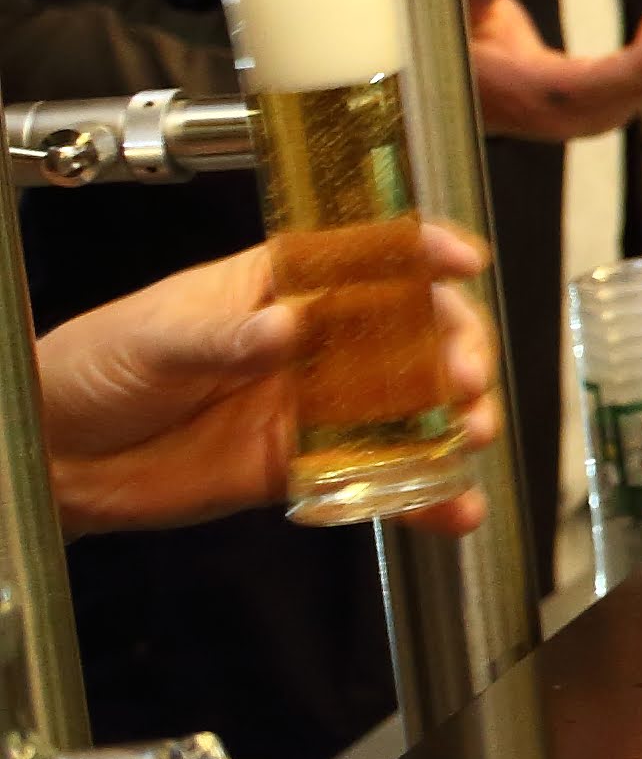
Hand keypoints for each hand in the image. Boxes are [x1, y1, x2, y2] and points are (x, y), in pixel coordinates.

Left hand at [37, 232, 499, 536]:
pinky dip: (421, 496)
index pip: (365, 253)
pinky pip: (377, 477)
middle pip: (411, 332)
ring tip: (468, 435)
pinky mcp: (306, 466)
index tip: (460, 260)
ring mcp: (316, 405)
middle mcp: (313, 341)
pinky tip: (453, 508)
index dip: (420, 250)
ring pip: (409, 406)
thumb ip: (224, 336)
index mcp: (280, 285)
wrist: (56, 457)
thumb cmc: (93, 368)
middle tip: (465, 376)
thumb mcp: (154, 339)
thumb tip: (285, 326)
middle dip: (454, 348)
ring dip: (453, 420)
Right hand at [466, 0, 641, 139]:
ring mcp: (586, 110)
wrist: (460, 90)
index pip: (595, 85)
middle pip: (633, 82)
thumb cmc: (455, 49)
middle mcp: (566, 112)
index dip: (640, 64)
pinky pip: (640, 67)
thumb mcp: (454, 17)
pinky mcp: (600, 97)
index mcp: (531, 96)